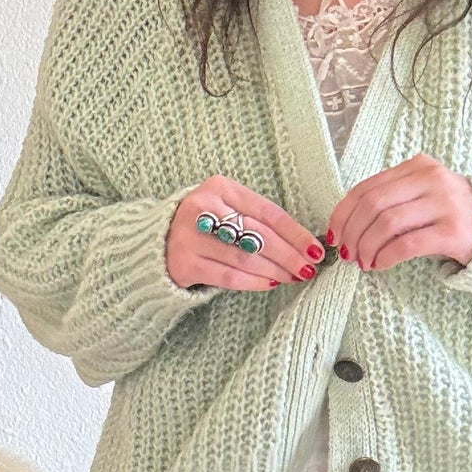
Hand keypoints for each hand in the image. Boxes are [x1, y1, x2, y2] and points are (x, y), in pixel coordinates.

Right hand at [165, 178, 324, 290]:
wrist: (156, 243)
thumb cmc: (205, 226)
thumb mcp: (227, 209)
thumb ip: (257, 220)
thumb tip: (303, 244)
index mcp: (220, 187)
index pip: (267, 212)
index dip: (295, 232)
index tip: (316, 249)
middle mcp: (203, 207)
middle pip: (258, 235)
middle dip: (289, 254)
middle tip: (309, 267)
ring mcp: (191, 236)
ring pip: (245, 257)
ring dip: (275, 270)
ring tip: (294, 277)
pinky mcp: (185, 262)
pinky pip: (229, 275)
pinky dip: (254, 281)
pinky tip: (271, 283)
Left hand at [324, 154, 471, 272]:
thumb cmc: (454, 217)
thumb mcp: (425, 197)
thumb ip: (392, 201)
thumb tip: (346, 226)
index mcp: (419, 167)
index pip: (367, 186)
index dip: (343, 212)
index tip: (334, 234)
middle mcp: (432, 180)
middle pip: (373, 204)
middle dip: (352, 232)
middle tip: (347, 254)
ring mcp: (445, 204)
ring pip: (387, 223)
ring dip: (366, 247)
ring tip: (363, 262)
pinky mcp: (454, 231)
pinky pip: (407, 244)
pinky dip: (386, 257)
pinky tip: (380, 265)